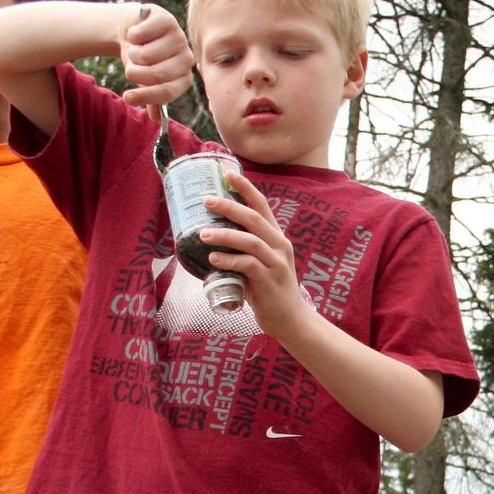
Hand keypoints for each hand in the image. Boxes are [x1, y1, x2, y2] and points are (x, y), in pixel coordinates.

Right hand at [118, 3, 195, 108]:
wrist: (132, 31)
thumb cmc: (141, 61)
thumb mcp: (146, 82)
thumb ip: (152, 99)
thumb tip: (156, 120)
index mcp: (184, 78)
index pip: (167, 92)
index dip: (145, 96)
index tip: (127, 98)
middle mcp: (186, 59)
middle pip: (156, 74)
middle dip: (134, 72)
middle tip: (130, 66)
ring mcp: (178, 37)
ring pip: (147, 55)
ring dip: (132, 54)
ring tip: (135, 49)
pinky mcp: (166, 18)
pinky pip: (141, 34)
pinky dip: (131, 35)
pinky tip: (136, 33)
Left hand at [198, 173, 310, 338]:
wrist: (291, 319)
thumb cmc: (269, 290)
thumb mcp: (259, 263)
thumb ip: (242, 249)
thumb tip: (211, 237)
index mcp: (276, 238)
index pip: (262, 206)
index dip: (246, 188)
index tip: (227, 173)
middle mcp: (279, 246)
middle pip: (254, 218)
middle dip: (229, 206)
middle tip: (206, 201)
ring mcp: (276, 263)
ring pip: (250, 240)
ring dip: (224, 235)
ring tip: (203, 235)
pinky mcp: (270, 280)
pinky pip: (248, 264)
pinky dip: (229, 260)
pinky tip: (214, 259)